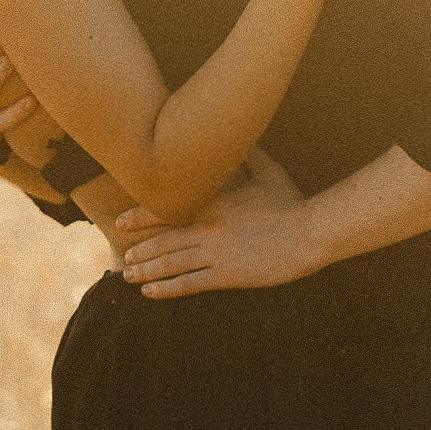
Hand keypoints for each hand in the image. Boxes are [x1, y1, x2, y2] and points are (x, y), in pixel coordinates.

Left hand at [115, 154, 319, 297]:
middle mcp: (207, 227)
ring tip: (128, 276)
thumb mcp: (270, 172)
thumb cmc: (292, 201)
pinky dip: (166, 289)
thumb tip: (243, 136)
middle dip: (139, 250)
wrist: (309, 232)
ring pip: (170, 263)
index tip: (121, 221)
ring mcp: (215, 252)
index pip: (167, 208)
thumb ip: (251, 155)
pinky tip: (150, 293)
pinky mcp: (227, 275)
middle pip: (163, 240)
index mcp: (213, 202)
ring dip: (146, 271)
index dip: (141, 216)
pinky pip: (189, 284)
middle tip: (123, 258)